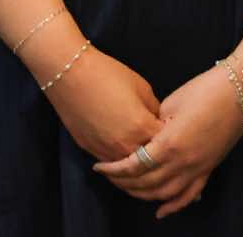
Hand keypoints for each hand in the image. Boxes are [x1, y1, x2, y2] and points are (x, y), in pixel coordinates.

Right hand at [41, 46, 161, 163]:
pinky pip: (110, 163)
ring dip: (136, 159)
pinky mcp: (90, 151)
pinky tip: (122, 149)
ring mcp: (106, 151)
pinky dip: (119, 159)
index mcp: (141, 128)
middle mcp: (124, 145)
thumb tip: (158, 121)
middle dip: (155, 151)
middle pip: (148, 160)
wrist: (71, 75)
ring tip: (140, 147)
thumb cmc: (109, 76)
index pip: (165, 142)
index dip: (170, 135)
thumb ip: (153, 109)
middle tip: (158, 141)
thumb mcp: (141, 88)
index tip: (171, 129)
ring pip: (128, 168)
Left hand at [93, 66, 242, 217]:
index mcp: (169, 143)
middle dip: (123, 182)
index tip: (100, 167)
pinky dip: (174, 206)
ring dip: (143, 195)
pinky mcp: (209, 167)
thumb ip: (154, 125)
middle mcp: (182, 162)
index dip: (114, 169)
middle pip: (145, 183)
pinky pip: (189, 194)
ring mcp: (198, 167)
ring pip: (164, 194)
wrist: (241, 89)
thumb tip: (145, 138)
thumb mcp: (171, 103)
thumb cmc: (205, 89)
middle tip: (109, 176)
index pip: (134, 165)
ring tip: (128, 189)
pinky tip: (161, 211)